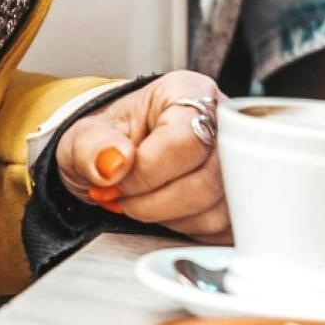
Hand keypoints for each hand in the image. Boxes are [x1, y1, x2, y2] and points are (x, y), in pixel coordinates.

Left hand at [56, 71, 228, 238]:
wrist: (117, 157)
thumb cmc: (109, 139)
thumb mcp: (83, 137)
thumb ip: (91, 147)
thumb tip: (114, 162)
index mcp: (187, 93)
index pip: (186, 140)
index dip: (147, 172)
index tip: (116, 181)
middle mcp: (222, 122)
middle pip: (208, 180)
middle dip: (155, 203)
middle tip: (124, 198)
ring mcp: (239, 159)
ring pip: (217, 211)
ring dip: (170, 220)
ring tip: (143, 203)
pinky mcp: (241, 195)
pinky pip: (224, 230)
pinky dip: (189, 231)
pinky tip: (167, 213)